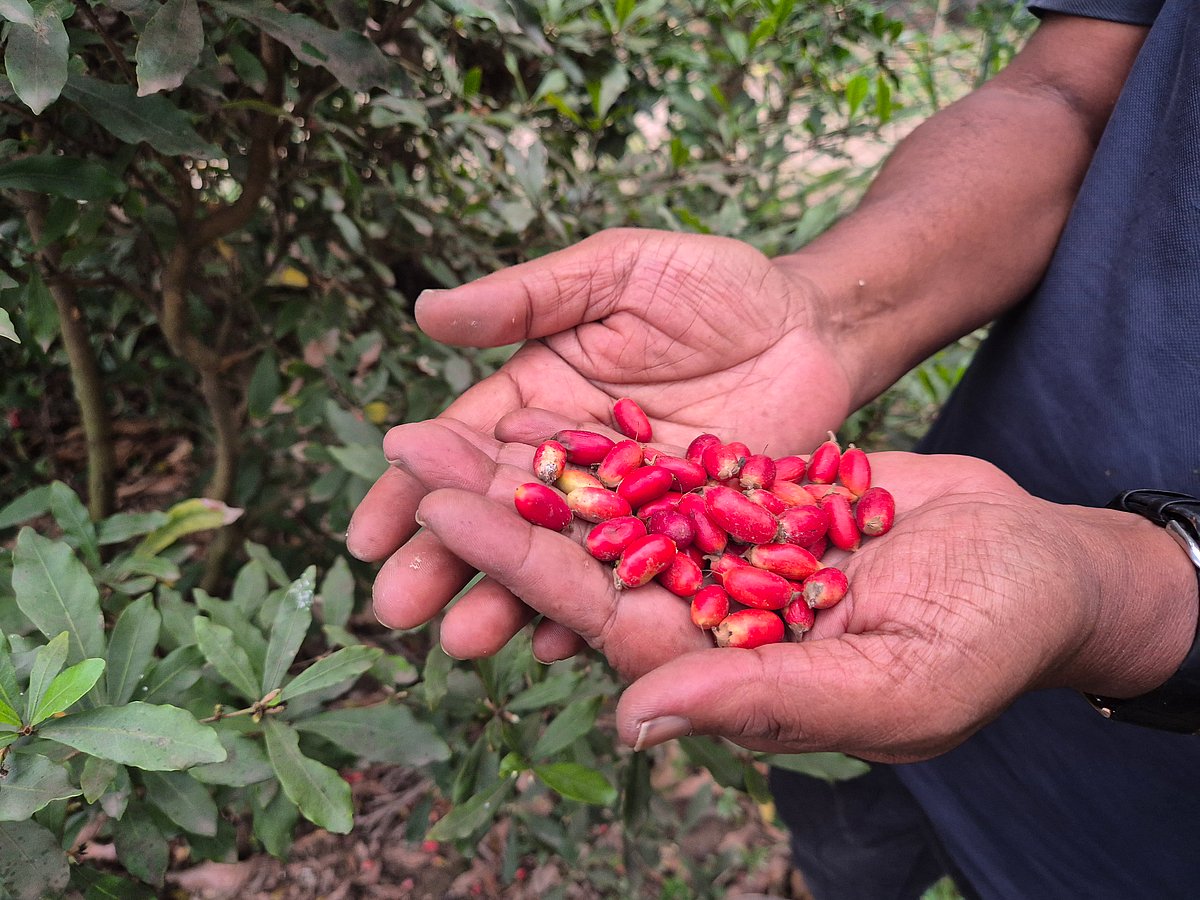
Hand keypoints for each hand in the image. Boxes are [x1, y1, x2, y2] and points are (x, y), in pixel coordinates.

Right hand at [348, 229, 854, 641]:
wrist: (815, 324)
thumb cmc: (714, 285)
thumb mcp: (618, 271)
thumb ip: (530, 299)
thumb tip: (426, 311)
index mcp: (540, 401)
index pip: (464, 450)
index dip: (414, 490)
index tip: (366, 535)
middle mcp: (574, 463)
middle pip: (500, 516)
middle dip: (446, 560)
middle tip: (398, 608)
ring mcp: (629, 508)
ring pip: (559, 558)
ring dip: (508, 599)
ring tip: (463, 640)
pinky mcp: (687, 538)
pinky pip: (638, 580)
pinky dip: (602, 609)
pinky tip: (560, 642)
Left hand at [388, 418, 1197, 761]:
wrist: (1044, 567)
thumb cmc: (991, 636)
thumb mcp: (891, 685)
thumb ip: (765, 702)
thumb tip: (632, 720)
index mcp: (721, 668)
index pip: (595, 609)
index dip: (514, 557)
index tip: (434, 506)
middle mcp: (705, 615)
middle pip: (580, 552)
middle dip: (491, 502)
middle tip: (400, 444)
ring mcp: (722, 556)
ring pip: (610, 503)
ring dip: (533, 461)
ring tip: (448, 414)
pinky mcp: (750, 504)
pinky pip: (662, 466)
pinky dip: (607, 437)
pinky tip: (545, 402)